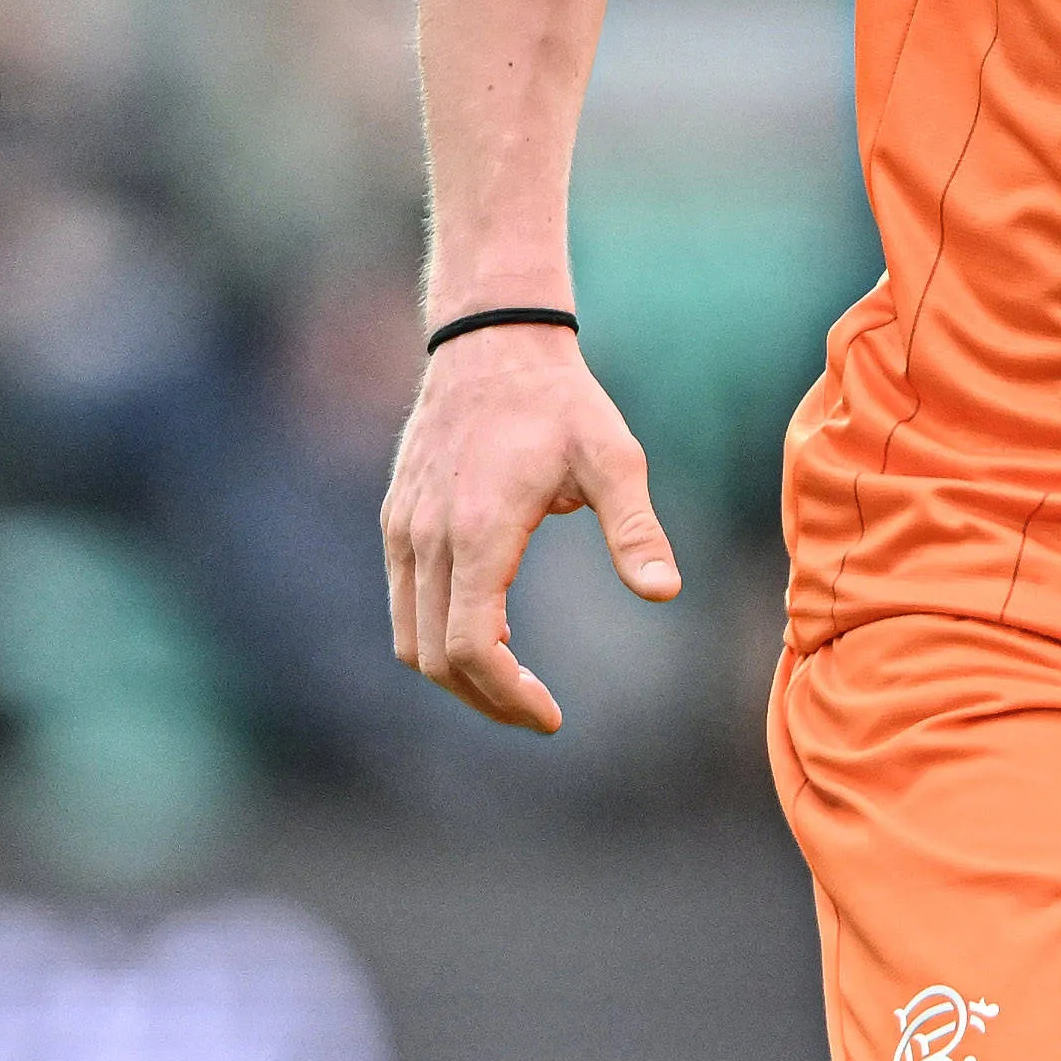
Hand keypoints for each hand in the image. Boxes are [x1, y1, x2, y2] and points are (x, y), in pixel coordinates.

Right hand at [379, 321, 680, 732]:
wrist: (493, 343)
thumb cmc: (562, 402)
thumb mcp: (614, 458)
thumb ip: (636, 528)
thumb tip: (664, 593)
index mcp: (478, 530)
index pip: (473, 647)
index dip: (508, 695)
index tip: (550, 717)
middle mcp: (427, 536)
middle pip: (435, 658)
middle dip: (487, 698)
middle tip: (538, 713)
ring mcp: (403, 530)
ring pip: (409, 638)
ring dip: (457, 675)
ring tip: (516, 683)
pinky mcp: (396, 521)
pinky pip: (404, 603)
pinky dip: (438, 636)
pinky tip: (493, 632)